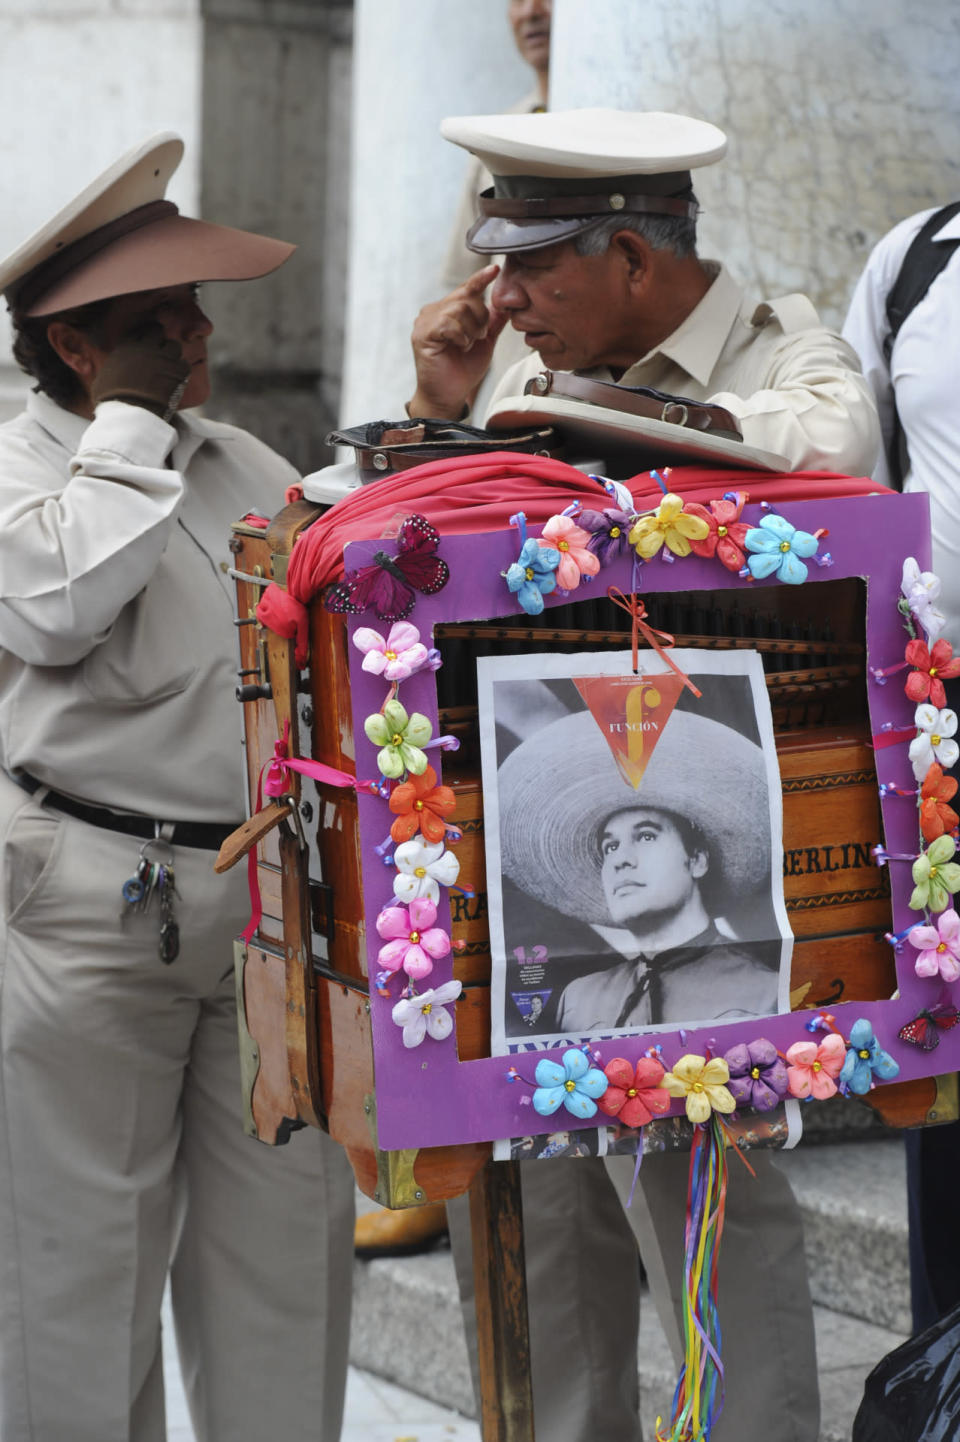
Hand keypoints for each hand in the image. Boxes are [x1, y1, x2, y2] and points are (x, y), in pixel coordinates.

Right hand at [90, 323, 190, 419]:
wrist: (130, 414)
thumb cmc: (111, 403)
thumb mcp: (102, 381)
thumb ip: (109, 371)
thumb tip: (110, 375)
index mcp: (124, 348)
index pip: (136, 332)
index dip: (142, 338)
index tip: (145, 345)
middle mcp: (145, 348)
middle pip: (156, 331)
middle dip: (158, 339)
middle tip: (160, 352)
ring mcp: (163, 357)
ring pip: (174, 345)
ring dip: (172, 354)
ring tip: (169, 368)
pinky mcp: (178, 371)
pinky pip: (185, 364)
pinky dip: (182, 371)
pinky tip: (177, 381)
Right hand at [407, 264, 508, 418]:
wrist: (449, 395)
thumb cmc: (463, 370)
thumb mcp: (485, 343)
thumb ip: (493, 322)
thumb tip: (507, 304)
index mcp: (448, 310)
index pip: (467, 289)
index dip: (480, 278)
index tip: (494, 269)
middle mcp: (434, 311)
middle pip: (467, 298)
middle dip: (480, 320)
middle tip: (476, 339)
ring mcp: (425, 321)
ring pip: (459, 309)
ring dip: (470, 331)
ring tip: (465, 345)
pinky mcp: (422, 333)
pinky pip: (449, 324)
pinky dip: (460, 337)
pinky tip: (457, 347)